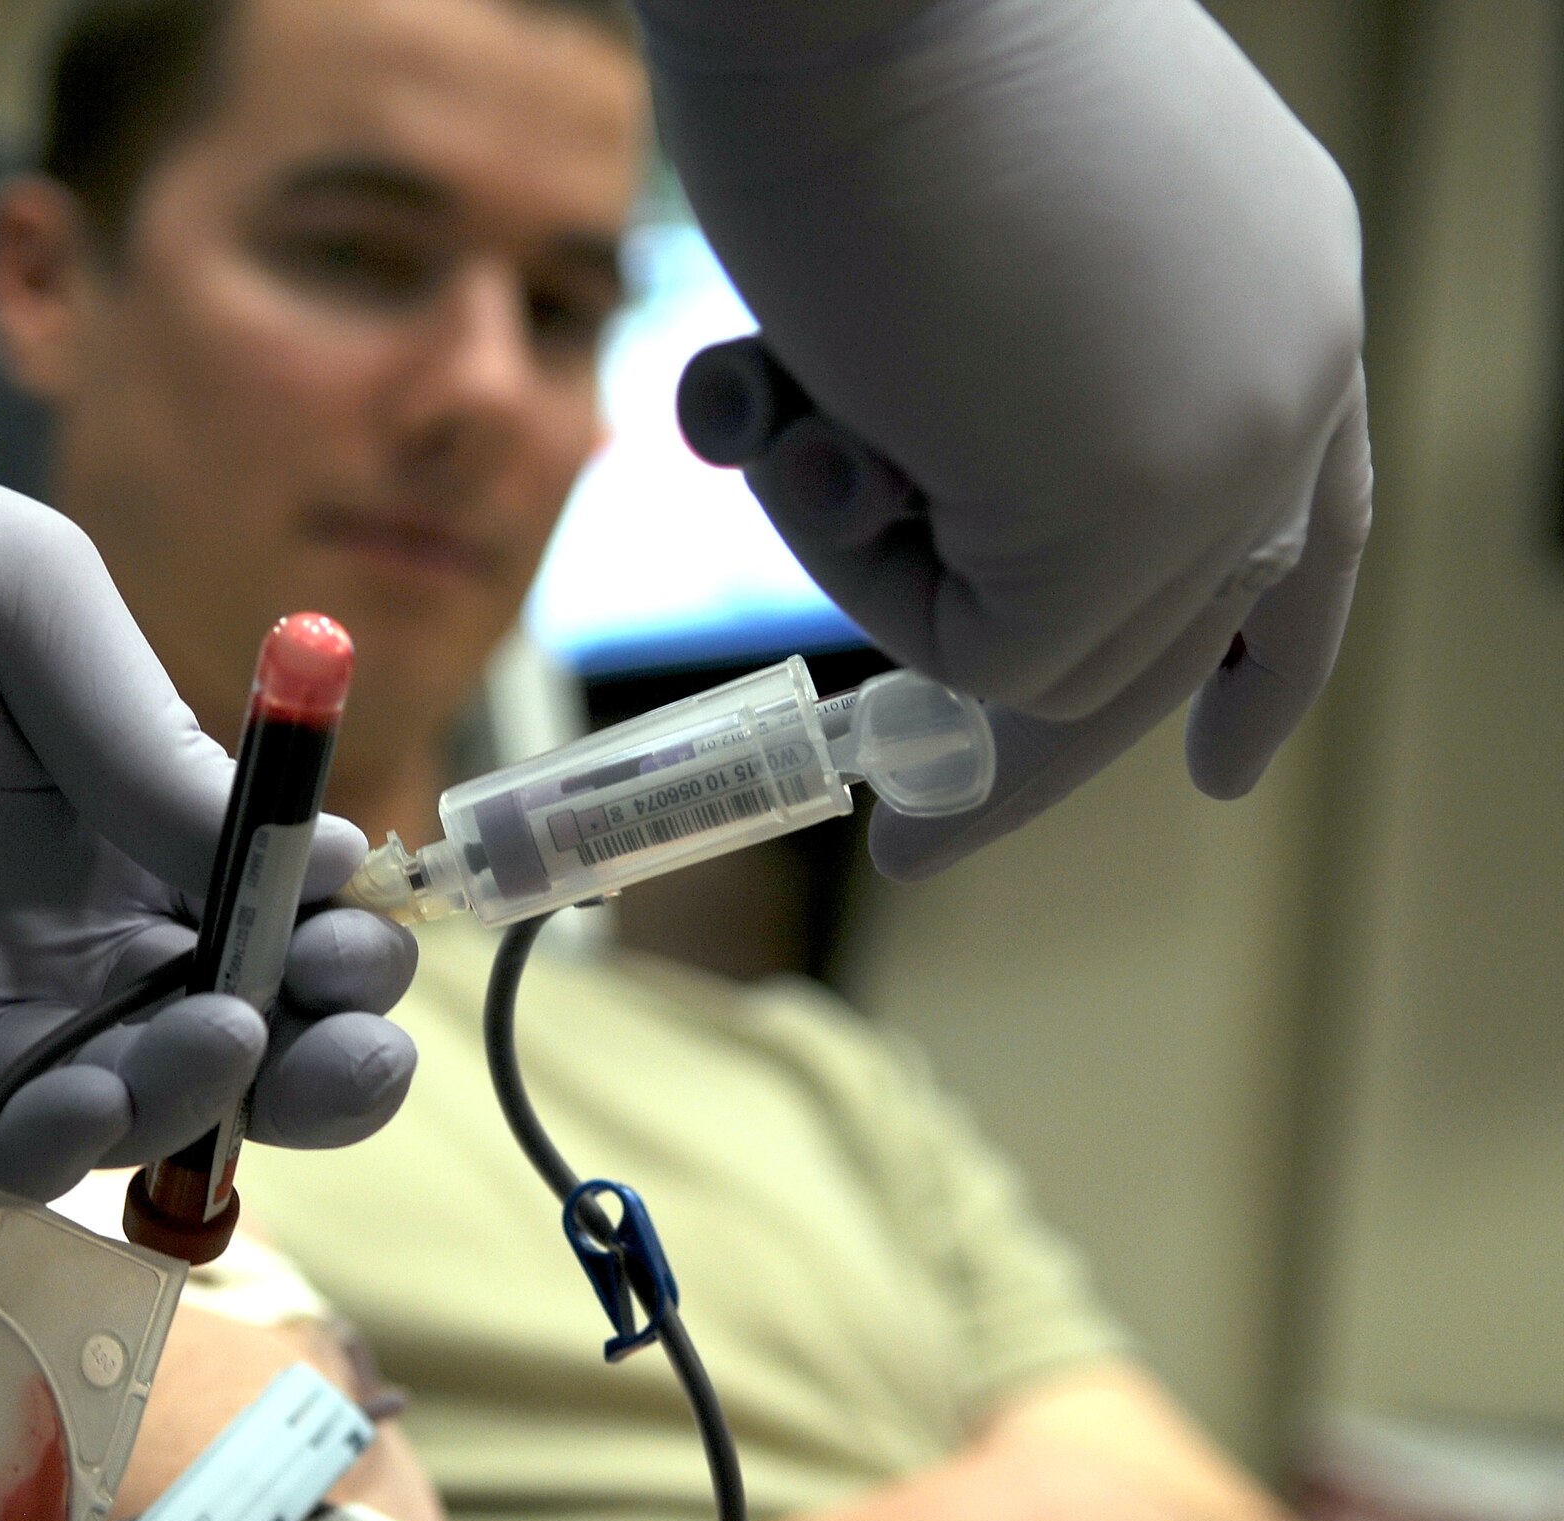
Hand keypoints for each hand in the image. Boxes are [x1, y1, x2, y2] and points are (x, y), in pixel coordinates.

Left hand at [0, 430, 416, 1197]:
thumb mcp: (27, 605)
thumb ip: (156, 740)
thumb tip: (314, 860)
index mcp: (134, 828)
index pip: (273, 923)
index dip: (337, 948)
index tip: (349, 932)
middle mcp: (72, 934)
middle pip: (232, 1041)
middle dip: (318, 1065)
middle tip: (344, 1049)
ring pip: (123, 1110)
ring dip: (192, 1106)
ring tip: (208, 1042)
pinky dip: (39, 1154)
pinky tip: (76, 1109)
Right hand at [645, 0, 1370, 872]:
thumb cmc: (866, 61)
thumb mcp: (991, 262)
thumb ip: (1021, 403)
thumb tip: (945, 528)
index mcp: (1275, 290)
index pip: (1305, 525)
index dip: (1261, 654)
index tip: (1218, 764)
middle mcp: (1283, 371)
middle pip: (1168, 637)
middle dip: (1025, 758)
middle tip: (915, 857)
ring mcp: (1222, 445)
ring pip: (1045, 650)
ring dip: (868, 558)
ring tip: (799, 401)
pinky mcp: (1125, 514)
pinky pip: (972, 654)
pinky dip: (850, 565)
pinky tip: (809, 402)